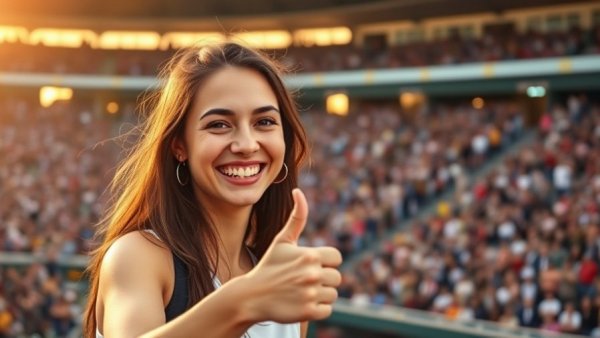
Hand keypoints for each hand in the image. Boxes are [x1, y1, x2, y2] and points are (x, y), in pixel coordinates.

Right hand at [243, 188, 341, 323]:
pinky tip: (300, 303)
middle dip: (323, 279)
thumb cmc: (269, 266)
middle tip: (303, 281)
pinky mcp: (309, 312)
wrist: (251, 296)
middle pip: (336, 278)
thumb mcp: (282, 241)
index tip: (310, 265)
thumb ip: (297, 217)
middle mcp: (312, 274)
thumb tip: (298, 191)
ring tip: (301, 292)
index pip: (336, 258)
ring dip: (320, 295)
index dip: (326, 262)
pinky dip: (317, 309)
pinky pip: (327, 310)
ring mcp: (311, 294)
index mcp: (310, 255)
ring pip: (332, 295)